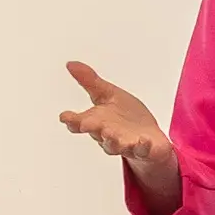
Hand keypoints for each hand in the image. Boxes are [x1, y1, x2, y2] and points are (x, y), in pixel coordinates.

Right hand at [58, 59, 181, 214]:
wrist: (149, 137)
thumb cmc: (126, 118)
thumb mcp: (108, 94)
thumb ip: (90, 81)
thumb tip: (70, 64)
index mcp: (97, 121)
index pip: (79, 123)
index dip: (72, 120)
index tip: (65, 117)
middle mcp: (107, 135)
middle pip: (97, 134)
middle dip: (92, 129)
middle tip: (86, 124)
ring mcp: (125, 145)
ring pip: (115, 146)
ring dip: (113, 141)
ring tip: (112, 135)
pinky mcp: (143, 150)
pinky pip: (142, 150)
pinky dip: (142, 147)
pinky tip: (143, 141)